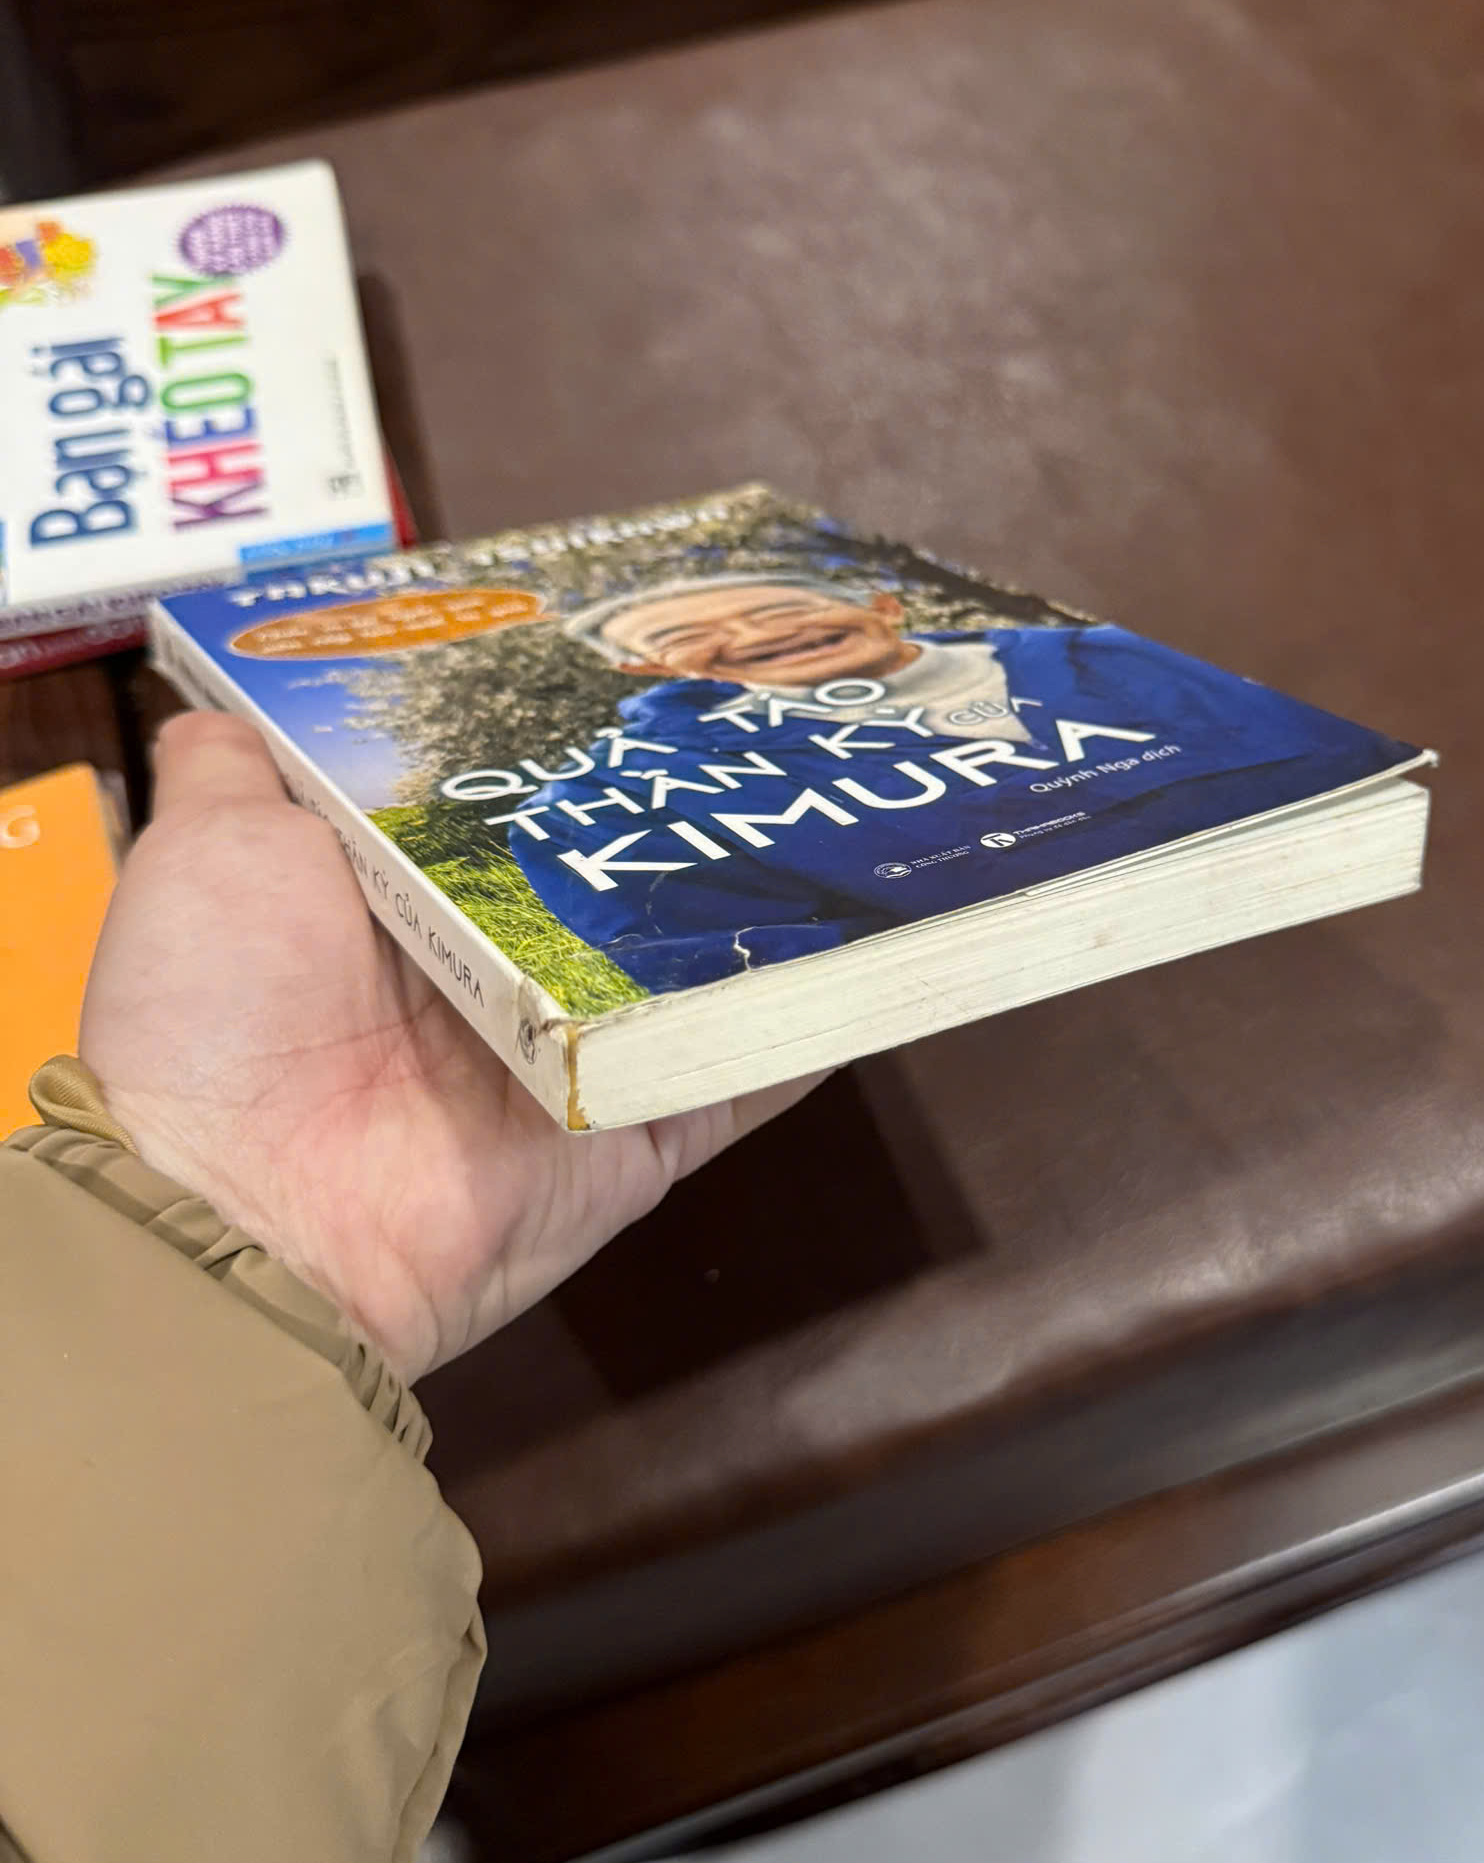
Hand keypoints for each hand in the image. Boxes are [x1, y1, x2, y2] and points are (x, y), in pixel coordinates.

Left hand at [81, 713, 817, 1382]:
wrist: (246, 1212)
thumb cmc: (218, 1014)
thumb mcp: (212, 848)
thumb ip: (236, 768)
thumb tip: (236, 697)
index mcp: (413, 903)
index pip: (518, 800)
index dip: (575, 734)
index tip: (647, 650)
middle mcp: (505, 976)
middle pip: (625, 873)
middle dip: (696, 801)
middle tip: (783, 703)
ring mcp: (582, 1059)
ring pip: (704, 963)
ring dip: (776, 896)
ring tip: (864, 792)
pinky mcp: (640, 1138)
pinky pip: (748, 1071)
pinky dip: (819, 1019)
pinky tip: (892, 938)